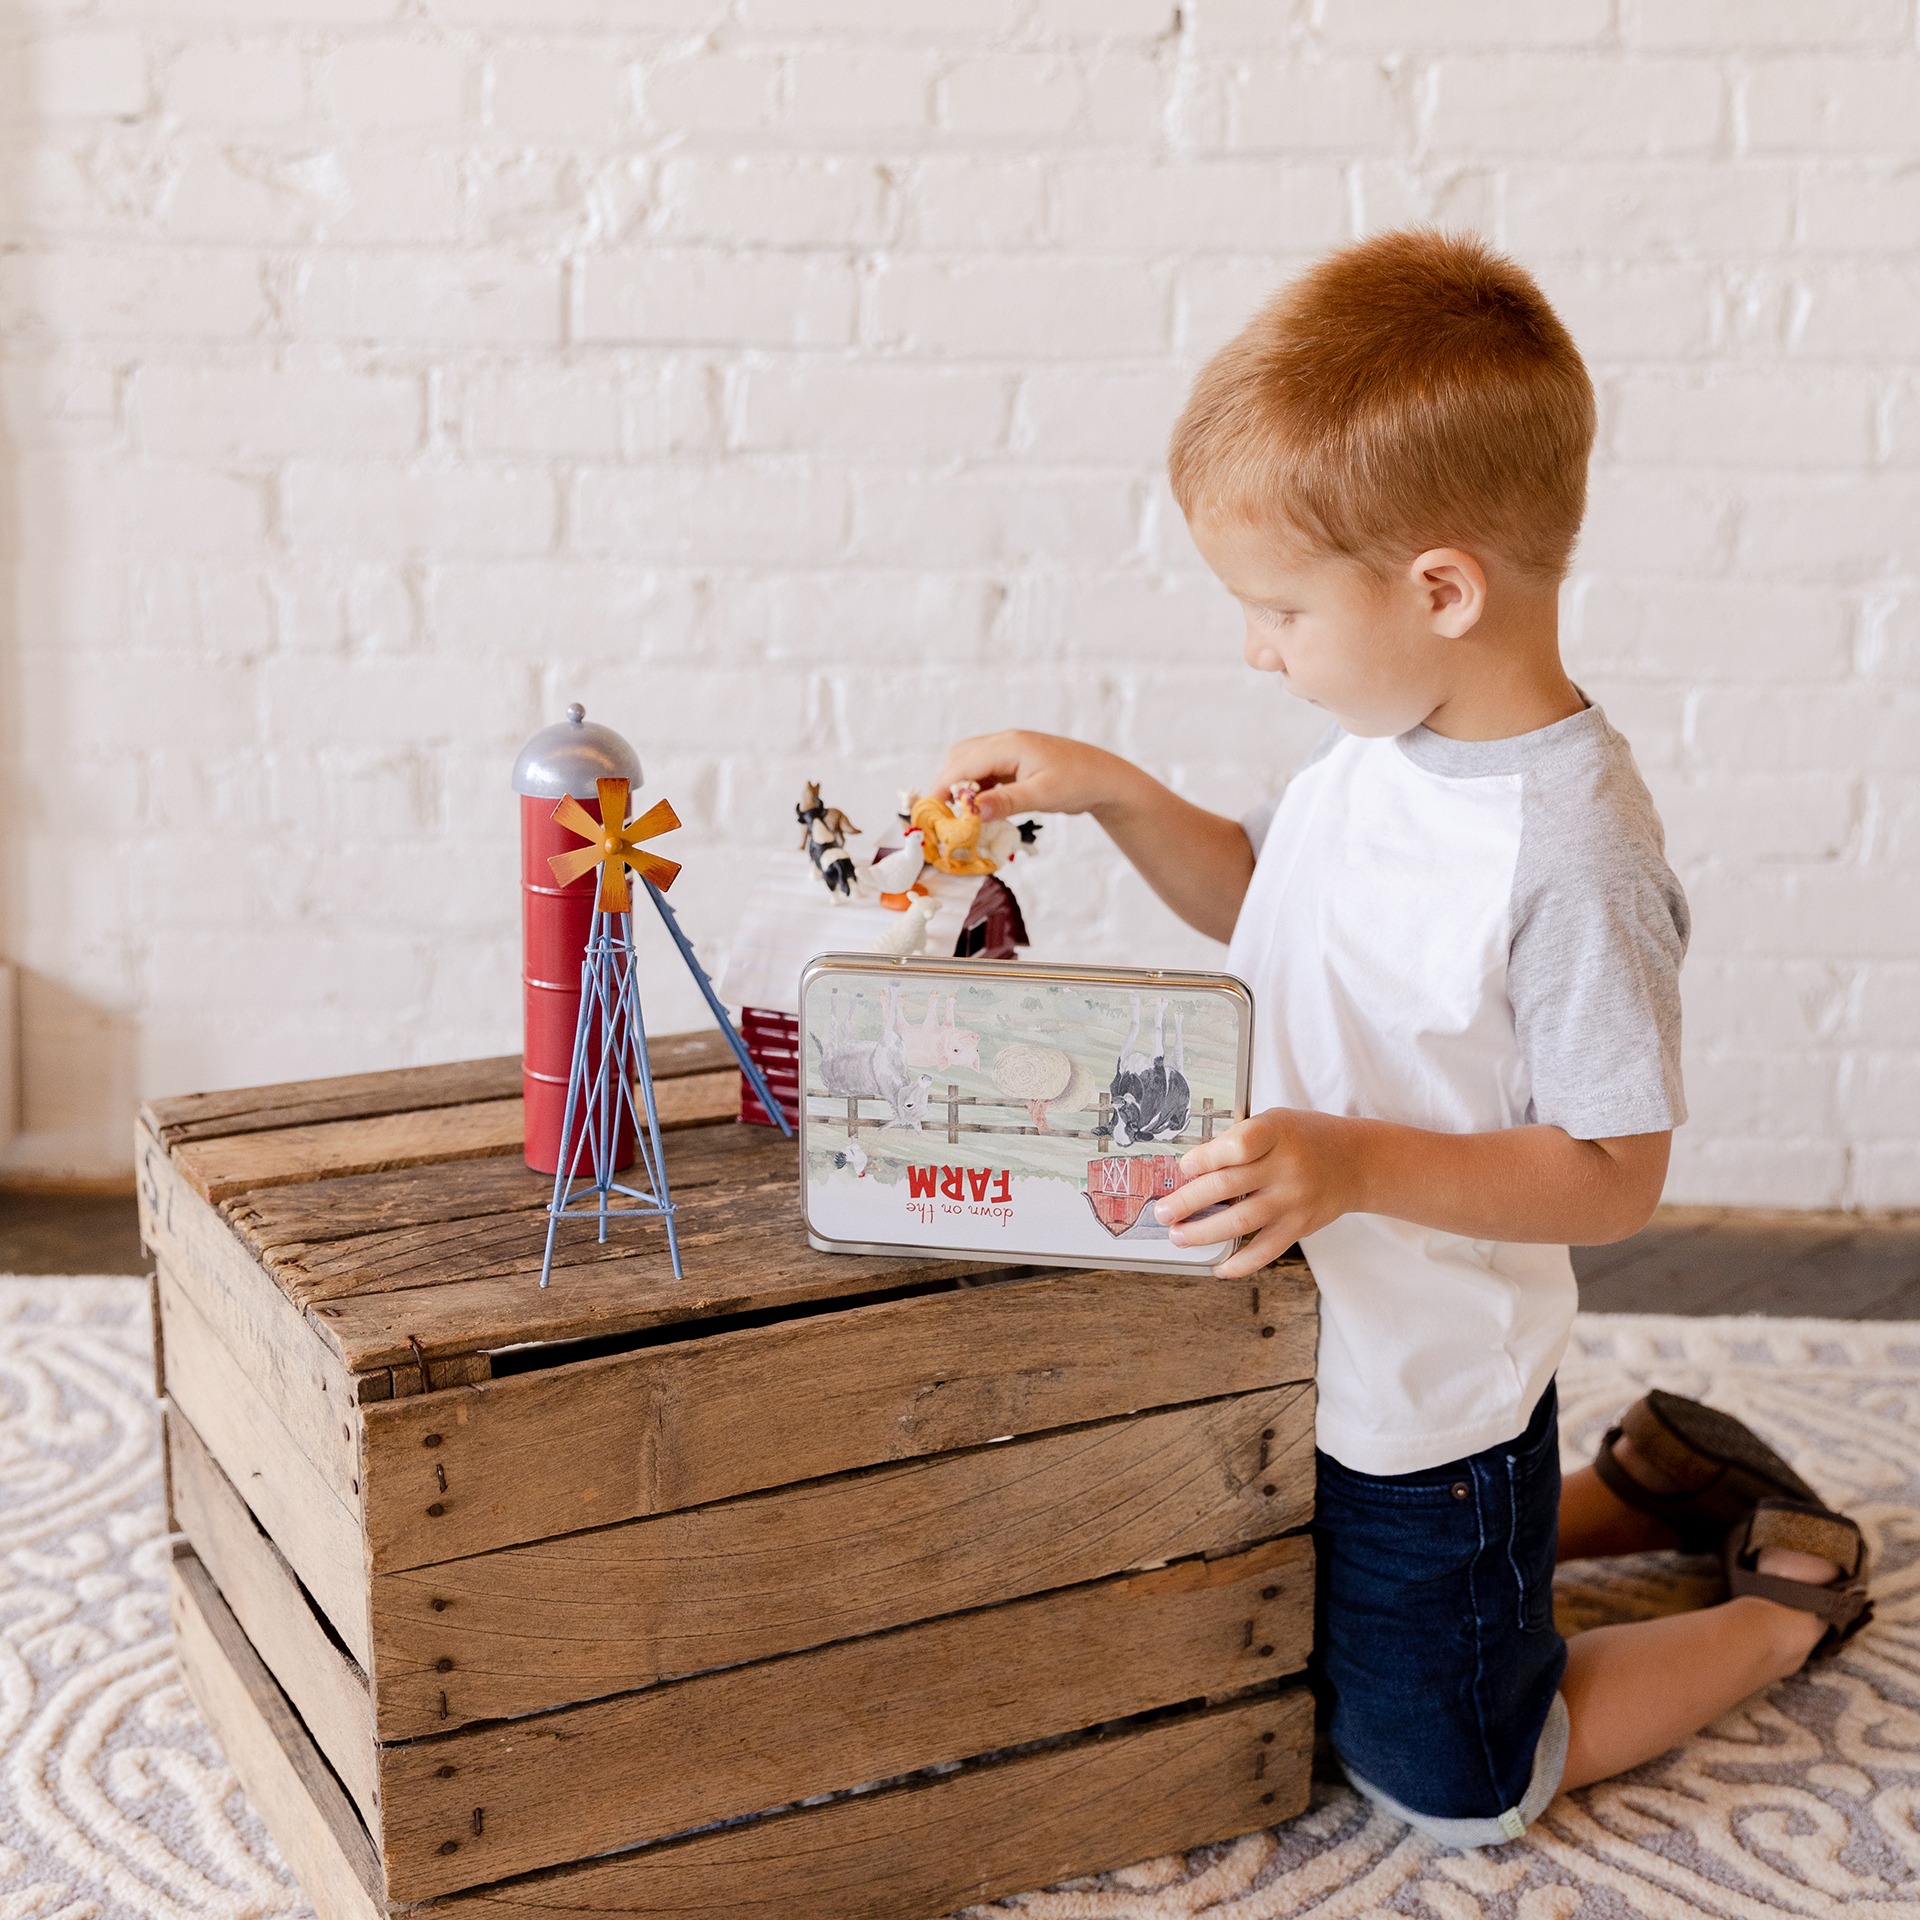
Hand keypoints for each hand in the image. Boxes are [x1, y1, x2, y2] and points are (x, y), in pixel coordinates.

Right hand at [926, 730, 1134, 821]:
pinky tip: (983, 806)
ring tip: (962, 814)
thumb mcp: (1042, 795)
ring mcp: (1010, 749)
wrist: (1106, 778)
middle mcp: (1006, 742)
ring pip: (970, 762)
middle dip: (947, 784)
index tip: (932, 813)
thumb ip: (1006, 801)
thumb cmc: (1078, 783)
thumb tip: (973, 811)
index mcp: (1009, 745)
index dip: (942, 788)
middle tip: (945, 815)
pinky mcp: (1016, 760)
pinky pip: (986, 769)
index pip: (962, 764)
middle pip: (960, 757)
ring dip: (961, 786)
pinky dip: (977, 786)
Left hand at [1157, 1107, 1360, 1278]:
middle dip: (1188, 1202)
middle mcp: (1286, 1166)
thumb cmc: (1305, 1138)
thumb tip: (1192, 1170)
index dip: (1208, 1157)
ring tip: (1178, 1235)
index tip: (1185, 1167)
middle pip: (1228, 1186)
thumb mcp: (1275, 1122)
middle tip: (1162, 1212)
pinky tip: (1219, 1267)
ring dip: (1203, 1232)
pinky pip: (1265, 1250)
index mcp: (1276, 1132)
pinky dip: (1240, 1263)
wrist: (1357, 1161)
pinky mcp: (1300, 1226)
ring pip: (1240, 1221)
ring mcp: (1294, 1199)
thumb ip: (1240, 1140)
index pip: (1240, 1144)